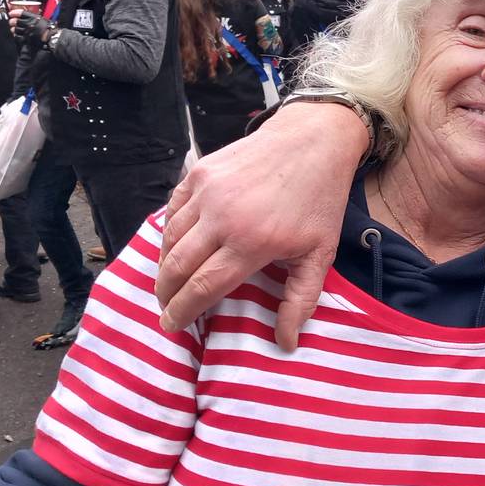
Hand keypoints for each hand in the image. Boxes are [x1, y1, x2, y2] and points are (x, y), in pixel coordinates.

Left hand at [10, 8, 52, 47]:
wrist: (52, 39)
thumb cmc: (49, 29)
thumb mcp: (42, 19)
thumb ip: (33, 17)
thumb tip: (23, 15)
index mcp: (34, 18)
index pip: (21, 13)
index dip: (14, 13)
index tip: (12, 13)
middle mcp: (29, 24)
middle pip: (16, 21)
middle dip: (12, 21)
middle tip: (12, 21)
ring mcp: (27, 32)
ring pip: (15, 29)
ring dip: (14, 29)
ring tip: (15, 28)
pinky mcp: (25, 39)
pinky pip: (17, 36)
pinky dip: (16, 35)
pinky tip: (17, 34)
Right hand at [156, 101, 371, 349]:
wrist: (314, 140)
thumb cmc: (319, 200)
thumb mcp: (320, 253)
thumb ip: (301, 300)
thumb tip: (286, 344)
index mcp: (251, 243)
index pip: (202, 288)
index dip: (182, 312)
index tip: (172, 326)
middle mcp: (222, 217)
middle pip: (176, 267)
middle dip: (166, 295)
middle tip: (167, 309)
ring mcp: (206, 191)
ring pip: (169, 239)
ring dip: (164, 265)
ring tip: (171, 282)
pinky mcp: (199, 172)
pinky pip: (172, 210)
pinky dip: (168, 232)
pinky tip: (176, 246)